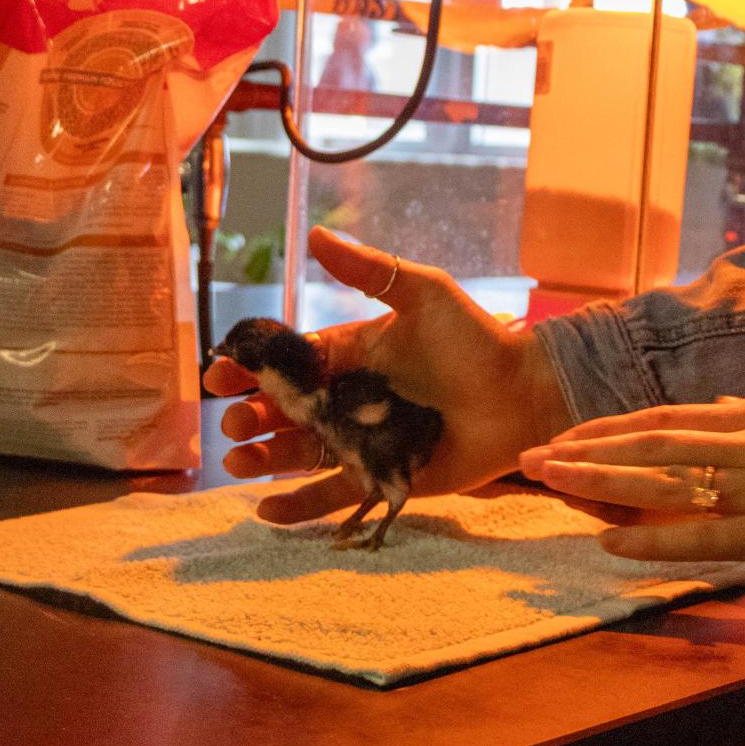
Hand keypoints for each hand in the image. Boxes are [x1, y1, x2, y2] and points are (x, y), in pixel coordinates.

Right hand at [204, 227, 571, 523]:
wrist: (525, 394)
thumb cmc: (478, 340)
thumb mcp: (424, 293)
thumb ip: (369, 270)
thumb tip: (313, 234)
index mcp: (352, 354)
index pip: (289, 362)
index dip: (250, 369)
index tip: (220, 374)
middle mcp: (351, 398)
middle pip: (286, 411)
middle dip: (252, 417)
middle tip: (235, 423)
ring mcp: (365, 440)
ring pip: (301, 453)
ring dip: (264, 459)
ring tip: (239, 462)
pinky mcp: (385, 478)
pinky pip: (335, 494)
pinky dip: (299, 506)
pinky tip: (265, 511)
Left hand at [517, 396, 744, 574]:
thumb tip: (731, 412)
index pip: (676, 416)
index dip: (619, 427)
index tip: (575, 433)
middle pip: (653, 440)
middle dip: (589, 448)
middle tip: (533, 454)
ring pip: (663, 478)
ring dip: (600, 480)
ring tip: (547, 483)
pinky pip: (702, 535)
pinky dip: (650, 537)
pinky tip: (607, 541)